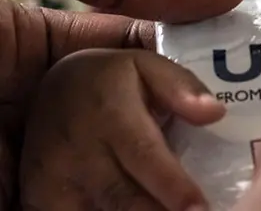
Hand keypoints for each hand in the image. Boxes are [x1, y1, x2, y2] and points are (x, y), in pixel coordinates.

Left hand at [0, 0, 246, 207]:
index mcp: (26, 34)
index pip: (131, 57)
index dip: (190, 69)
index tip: (248, 84)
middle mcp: (20, 98)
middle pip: (122, 128)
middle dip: (182, 142)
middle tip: (242, 154)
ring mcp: (5, 153)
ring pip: (97, 182)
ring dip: (155, 191)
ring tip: (214, 194)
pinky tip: (157, 210)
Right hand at [20, 49, 224, 210]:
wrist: (52, 88)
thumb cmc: (112, 80)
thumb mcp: (148, 66)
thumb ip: (182, 87)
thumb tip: (215, 112)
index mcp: (111, 113)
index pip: (143, 155)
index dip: (172, 186)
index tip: (198, 207)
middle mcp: (78, 149)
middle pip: (120, 195)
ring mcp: (54, 178)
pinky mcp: (41, 197)